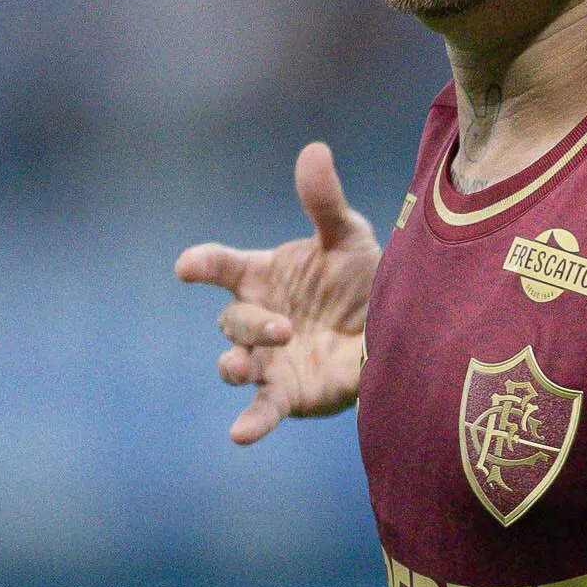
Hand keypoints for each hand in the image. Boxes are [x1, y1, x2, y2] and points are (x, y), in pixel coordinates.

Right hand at [174, 141, 379, 444]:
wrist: (399, 326)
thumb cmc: (363, 278)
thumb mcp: (349, 237)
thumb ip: (324, 202)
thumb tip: (314, 150)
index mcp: (263, 276)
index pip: (221, 267)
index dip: (203, 264)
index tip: (187, 267)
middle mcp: (259, 318)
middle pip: (231, 321)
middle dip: (250, 323)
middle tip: (282, 325)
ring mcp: (270, 359)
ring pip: (235, 364)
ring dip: (236, 364)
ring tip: (243, 366)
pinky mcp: (290, 394)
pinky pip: (263, 410)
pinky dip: (250, 423)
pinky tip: (238, 436)